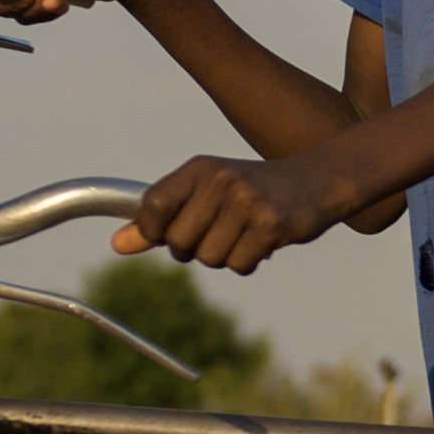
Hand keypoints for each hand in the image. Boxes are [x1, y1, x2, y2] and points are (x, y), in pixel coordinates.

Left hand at [116, 150, 346, 273]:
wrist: (315, 181)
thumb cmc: (251, 190)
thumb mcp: (204, 193)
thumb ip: (160, 218)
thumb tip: (117, 244)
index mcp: (199, 168)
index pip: (154, 205)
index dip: (150, 231)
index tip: (163, 236)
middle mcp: (221, 180)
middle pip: (179, 242)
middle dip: (193, 249)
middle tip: (216, 234)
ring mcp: (247, 201)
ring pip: (209, 258)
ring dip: (224, 256)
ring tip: (242, 235)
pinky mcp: (270, 224)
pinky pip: (239, 265)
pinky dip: (247, 262)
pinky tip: (261, 242)